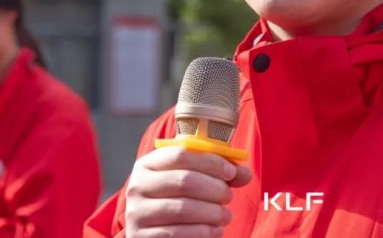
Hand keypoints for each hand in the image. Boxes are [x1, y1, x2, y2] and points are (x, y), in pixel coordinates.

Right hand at [125, 146, 252, 237]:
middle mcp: (137, 186)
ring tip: (226, 215)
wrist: (152, 233)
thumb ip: (217, 174)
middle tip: (229, 197)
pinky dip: (203, 232)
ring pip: (183, 209)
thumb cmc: (176, 199)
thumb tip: (245, 174)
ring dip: (212, 212)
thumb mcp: (191, 180)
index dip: (210, 162)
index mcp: (148, 164)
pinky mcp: (141, 237)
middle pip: (184, 180)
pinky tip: (215, 230)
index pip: (181, 154)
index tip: (230, 172)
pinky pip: (178, 234)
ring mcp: (136, 213)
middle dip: (214, 189)